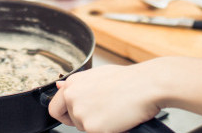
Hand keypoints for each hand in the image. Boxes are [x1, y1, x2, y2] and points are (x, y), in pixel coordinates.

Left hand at [48, 64, 162, 132]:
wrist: (146, 86)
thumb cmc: (128, 80)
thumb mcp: (98, 75)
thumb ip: (77, 84)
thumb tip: (60, 86)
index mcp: (73, 84)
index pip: (55, 108)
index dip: (65, 114)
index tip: (73, 116)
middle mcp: (73, 97)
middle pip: (72, 121)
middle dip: (86, 119)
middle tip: (105, 110)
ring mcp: (81, 114)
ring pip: (84, 128)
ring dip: (98, 125)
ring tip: (114, 111)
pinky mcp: (93, 128)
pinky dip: (109, 130)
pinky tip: (118, 119)